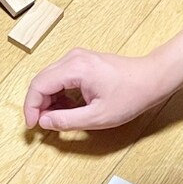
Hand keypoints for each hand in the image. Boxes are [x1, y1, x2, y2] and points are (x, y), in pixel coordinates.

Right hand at [24, 48, 174, 131]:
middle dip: (37, 104)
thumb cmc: (131, 95)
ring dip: (48, 100)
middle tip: (41, 124)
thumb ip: (67, 121)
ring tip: (57, 118)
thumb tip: (44, 122)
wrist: (152, 78)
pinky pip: (60, 77)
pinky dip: (58, 94)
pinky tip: (66, 108)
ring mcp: (77, 58)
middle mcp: (72, 58)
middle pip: (41, 81)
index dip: (31, 108)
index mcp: (75, 69)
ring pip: (49, 79)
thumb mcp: (98, 117)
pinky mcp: (82, 62)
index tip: (33, 125)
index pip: (38, 86)